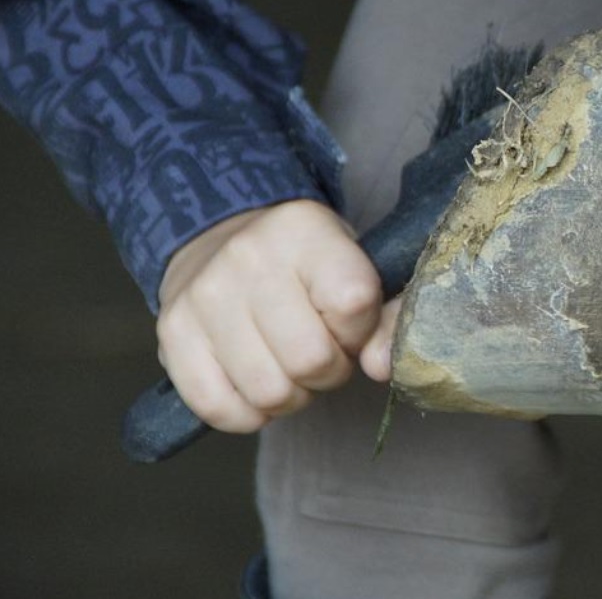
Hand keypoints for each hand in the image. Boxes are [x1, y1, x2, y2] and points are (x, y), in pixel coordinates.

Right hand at [156, 199, 398, 432]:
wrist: (220, 238)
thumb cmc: (303, 264)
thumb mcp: (355, 267)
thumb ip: (387, 317)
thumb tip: (381, 368)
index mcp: (304, 230)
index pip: (352, 304)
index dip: (360, 330)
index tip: (348, 322)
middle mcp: (248, 257)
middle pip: (310, 359)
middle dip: (328, 371)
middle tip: (322, 352)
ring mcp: (203, 295)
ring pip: (268, 391)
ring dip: (290, 396)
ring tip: (288, 367)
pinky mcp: (171, 332)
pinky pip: (216, 406)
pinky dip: (245, 414)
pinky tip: (254, 388)